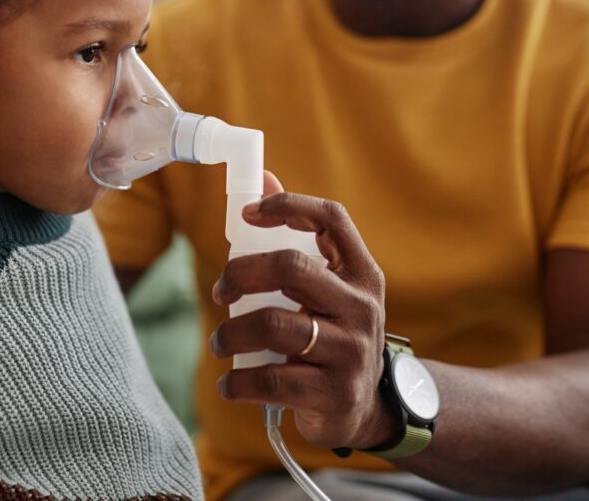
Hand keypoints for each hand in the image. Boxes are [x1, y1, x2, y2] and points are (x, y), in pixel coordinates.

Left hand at [209, 171, 397, 449]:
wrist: (369, 410)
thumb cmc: (334, 335)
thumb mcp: (329, 289)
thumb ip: (298, 239)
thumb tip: (262, 177)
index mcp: (362, 274)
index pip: (332, 218)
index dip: (288, 204)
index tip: (247, 214)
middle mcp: (362, 308)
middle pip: (291, 267)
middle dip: (241, 273)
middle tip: (221, 292)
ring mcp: (351, 352)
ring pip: (274, 325)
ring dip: (231, 332)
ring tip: (219, 342)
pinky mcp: (334, 394)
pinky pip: (272, 380)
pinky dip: (238, 382)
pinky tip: (229, 384)